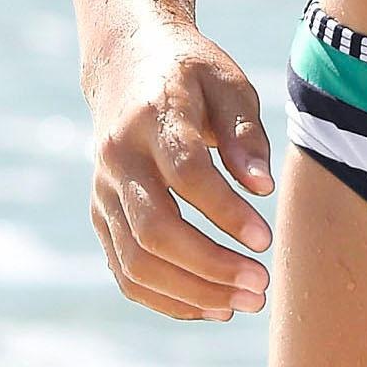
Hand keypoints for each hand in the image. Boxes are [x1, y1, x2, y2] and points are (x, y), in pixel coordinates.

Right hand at [85, 20, 274, 321]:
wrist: (126, 61)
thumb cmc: (192, 72)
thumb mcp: (228, 83)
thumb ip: (246, 133)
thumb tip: (262, 189)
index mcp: (154, 115)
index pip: (186, 174)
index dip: (225, 212)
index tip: (266, 240)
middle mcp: (119, 157)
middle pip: (155, 229)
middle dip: (210, 267)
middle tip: (261, 286)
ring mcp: (103, 190)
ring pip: (135, 261)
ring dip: (191, 293)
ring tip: (243, 304)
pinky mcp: (100, 215)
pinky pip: (125, 270)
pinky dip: (166, 297)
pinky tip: (210, 305)